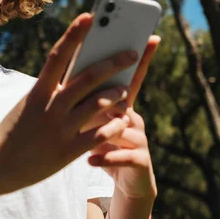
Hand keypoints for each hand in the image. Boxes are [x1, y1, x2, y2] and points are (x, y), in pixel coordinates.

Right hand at [0, 13, 137, 197]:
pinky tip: (122, 121)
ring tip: (126, 89)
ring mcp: (60, 129)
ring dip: (117, 94)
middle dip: (113, 62)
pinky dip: (114, 125)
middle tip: (132, 52)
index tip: (89, 16)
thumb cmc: (13, 132)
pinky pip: (99, 134)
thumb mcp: (27, 105)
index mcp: (37, 92)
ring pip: (98, 104)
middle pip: (87, 78)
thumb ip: (50, 92)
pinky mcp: (68, 151)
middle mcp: (50, 107)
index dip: (74, 34)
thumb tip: (76, 76)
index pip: (58, 56)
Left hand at [88, 35, 160, 199]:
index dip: (142, 57)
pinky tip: (90, 160)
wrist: (124, 182)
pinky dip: (105, 158)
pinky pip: (123, 156)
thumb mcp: (91, 120)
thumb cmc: (101, 144)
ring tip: (85, 133)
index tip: (152, 36)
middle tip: (97, 89)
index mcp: (121, 103)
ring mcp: (140, 139)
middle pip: (125, 97)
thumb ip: (85, 99)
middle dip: (112, 90)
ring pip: (122, 127)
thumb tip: (68, 73)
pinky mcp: (141, 162)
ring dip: (104, 130)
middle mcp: (134, 117)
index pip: (131, 75)